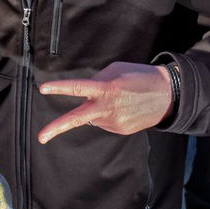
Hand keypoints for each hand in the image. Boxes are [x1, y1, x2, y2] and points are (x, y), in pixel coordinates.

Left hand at [36, 62, 173, 142]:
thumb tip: (83, 94)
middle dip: (57, 128)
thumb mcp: (116, 70)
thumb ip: (96, 80)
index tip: (43, 89)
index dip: (59, 88)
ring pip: (93, 116)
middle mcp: (108, 108)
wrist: (169, 95)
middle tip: (41, 138)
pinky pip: (104, 121)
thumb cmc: (140, 76)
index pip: (78, 88)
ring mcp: (114, 122)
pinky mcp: (121, 130)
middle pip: (77, 119)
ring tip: (119, 99)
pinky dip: (108, 114)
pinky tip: (124, 108)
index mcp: (107, 89)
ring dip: (97, 108)